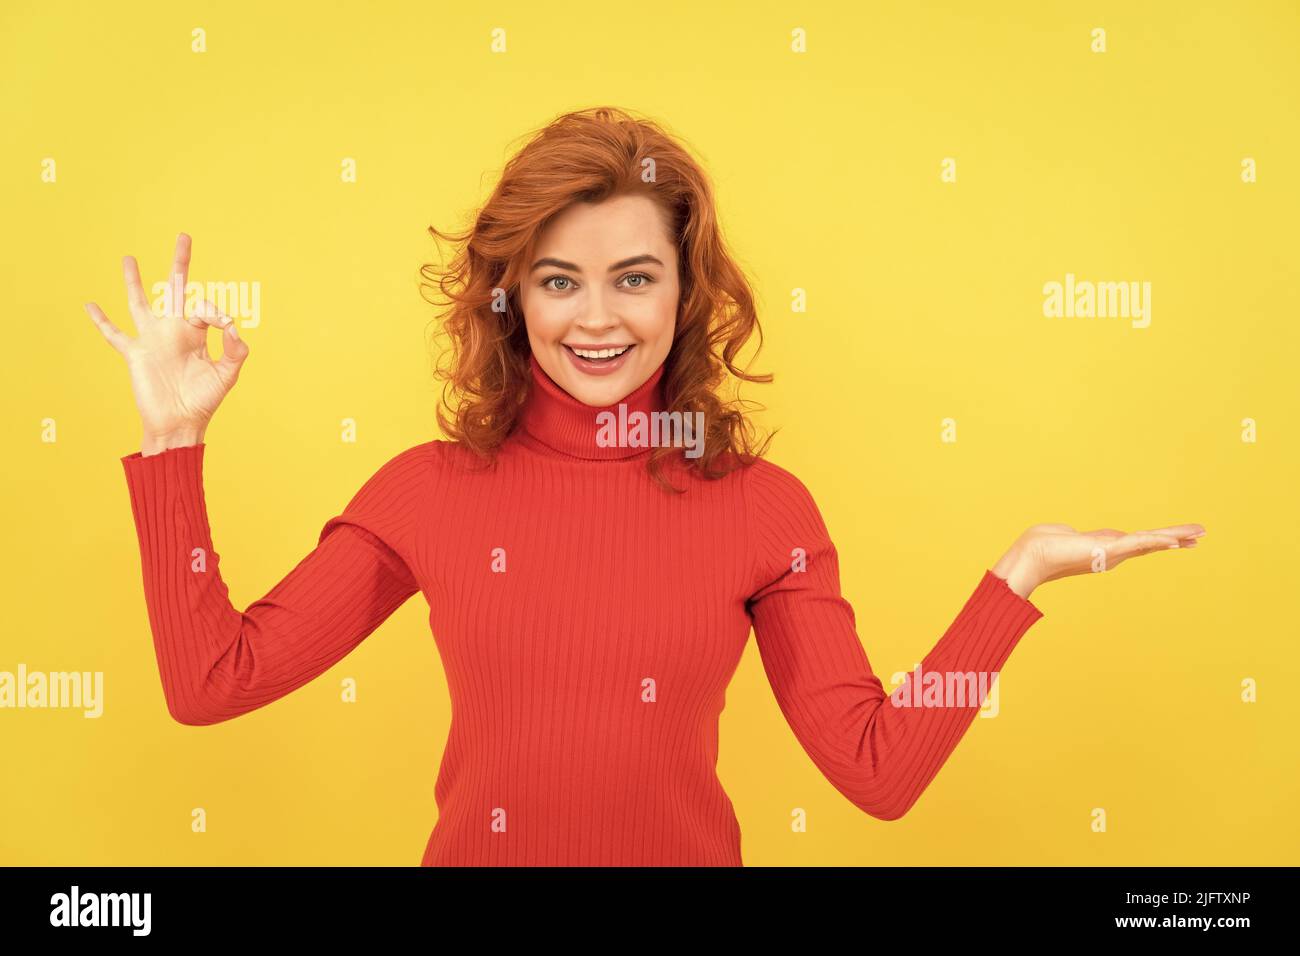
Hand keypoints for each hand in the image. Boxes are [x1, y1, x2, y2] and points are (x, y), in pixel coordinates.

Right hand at [85, 233, 249, 453]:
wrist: (180, 424)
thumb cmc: (204, 401)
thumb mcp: (226, 375)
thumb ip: (234, 350)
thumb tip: (233, 326)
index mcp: (198, 333)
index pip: (205, 307)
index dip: (215, 311)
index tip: (225, 324)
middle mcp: (174, 330)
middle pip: (176, 289)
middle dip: (180, 264)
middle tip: (184, 236)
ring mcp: (152, 339)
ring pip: (140, 303)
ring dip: (135, 281)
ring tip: (128, 258)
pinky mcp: (134, 353)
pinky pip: (114, 334)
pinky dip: (101, 321)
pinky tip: (90, 305)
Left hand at [992, 523, 1205, 598]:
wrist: (1032, 555)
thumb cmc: (1044, 545)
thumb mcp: (1066, 535)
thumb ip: (1075, 536)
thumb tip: (1069, 534)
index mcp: (1106, 547)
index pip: (1140, 542)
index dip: (1161, 539)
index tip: (1181, 538)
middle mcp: (1113, 552)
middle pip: (1152, 543)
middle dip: (1177, 538)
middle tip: (1201, 535)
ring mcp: (1112, 552)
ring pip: (1150, 542)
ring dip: (1176, 537)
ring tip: (1198, 535)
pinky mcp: (1108, 550)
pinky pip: (1138, 543)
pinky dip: (1157, 541)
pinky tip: (1175, 540)